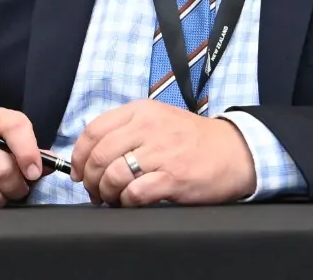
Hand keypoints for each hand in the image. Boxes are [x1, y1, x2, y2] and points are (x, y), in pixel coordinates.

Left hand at [70, 99, 256, 206]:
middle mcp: (148, 128)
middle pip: (100, 155)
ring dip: (106, 192)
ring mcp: (161, 152)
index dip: (79, 155)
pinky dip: (126, 201)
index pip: (93, 130)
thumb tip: (92, 154)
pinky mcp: (174, 177)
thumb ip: (126, 129)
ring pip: (114, 174)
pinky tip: (130, 202)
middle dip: (90, 178)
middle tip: (93, 191)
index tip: (78, 171)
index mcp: (140, 111)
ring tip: (110, 199)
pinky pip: (135, 192)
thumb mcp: (157, 119)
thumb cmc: (192, 138)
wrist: (234, 151)